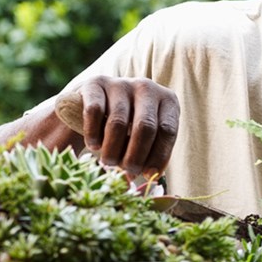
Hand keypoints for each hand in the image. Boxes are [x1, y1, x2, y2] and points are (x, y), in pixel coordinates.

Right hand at [54, 76, 179, 176]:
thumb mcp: (145, 138)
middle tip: (127, 171)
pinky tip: (94, 145)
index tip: (149, 174)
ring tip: (109, 162)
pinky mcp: (96, 83)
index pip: (167, 130)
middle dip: (135, 156)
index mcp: (167, 100)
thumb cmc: (129, 127)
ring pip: (118, 123)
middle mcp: (147, 87)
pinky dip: (93, 134)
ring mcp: (121, 83)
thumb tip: (150, 178)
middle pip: (145, 127)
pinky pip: (95, 112)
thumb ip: (150, 155)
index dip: (159, 156)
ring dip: (113, 150)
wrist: (97, 102)